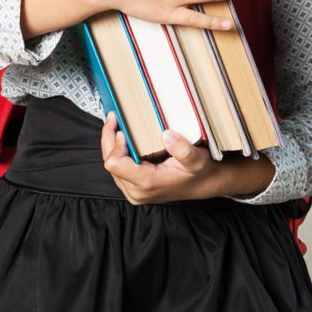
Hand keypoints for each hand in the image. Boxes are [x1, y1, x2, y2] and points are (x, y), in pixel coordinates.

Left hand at [100, 112, 215, 203]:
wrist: (201, 185)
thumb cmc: (198, 172)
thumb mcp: (197, 159)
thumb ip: (183, 149)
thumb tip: (166, 135)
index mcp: (147, 182)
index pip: (115, 163)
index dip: (116, 143)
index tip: (124, 129)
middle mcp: (136, 191)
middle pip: (109, 163)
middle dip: (109, 139)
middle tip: (113, 118)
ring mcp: (133, 192)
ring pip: (111, 166)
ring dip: (112, 146)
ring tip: (117, 126)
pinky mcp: (133, 189)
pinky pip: (117, 170)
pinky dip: (118, 153)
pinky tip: (124, 139)